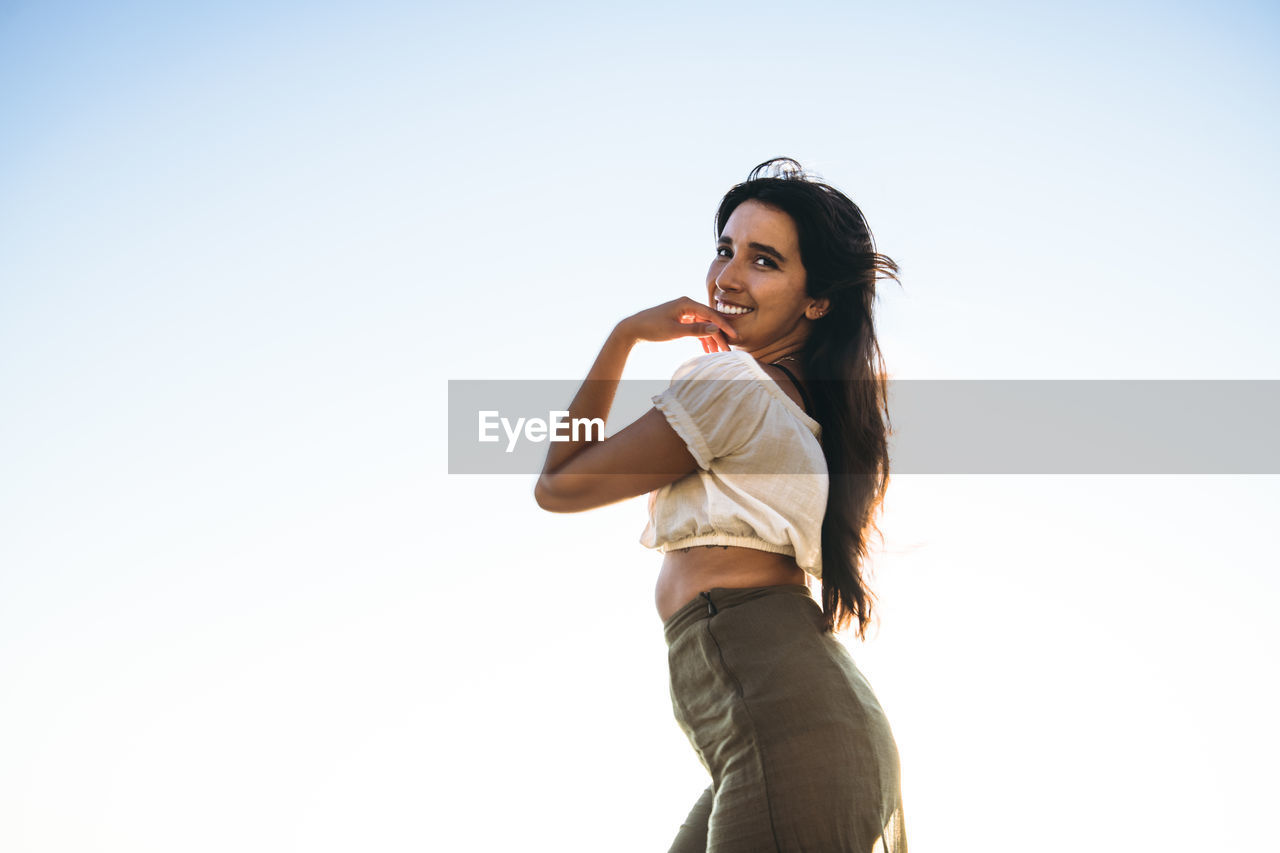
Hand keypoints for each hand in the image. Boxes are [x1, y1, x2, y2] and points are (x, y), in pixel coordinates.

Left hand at [616, 297, 735, 352]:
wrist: (633, 329)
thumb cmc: (652, 328)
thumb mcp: (675, 331)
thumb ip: (695, 330)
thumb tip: (714, 328)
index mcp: (687, 303)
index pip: (711, 314)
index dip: (724, 326)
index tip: (735, 336)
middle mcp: (687, 305)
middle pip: (709, 321)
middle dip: (719, 336)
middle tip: (727, 350)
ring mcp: (683, 313)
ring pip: (703, 326)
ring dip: (710, 339)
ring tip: (718, 353)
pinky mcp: (680, 320)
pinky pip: (695, 328)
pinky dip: (701, 338)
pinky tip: (707, 350)